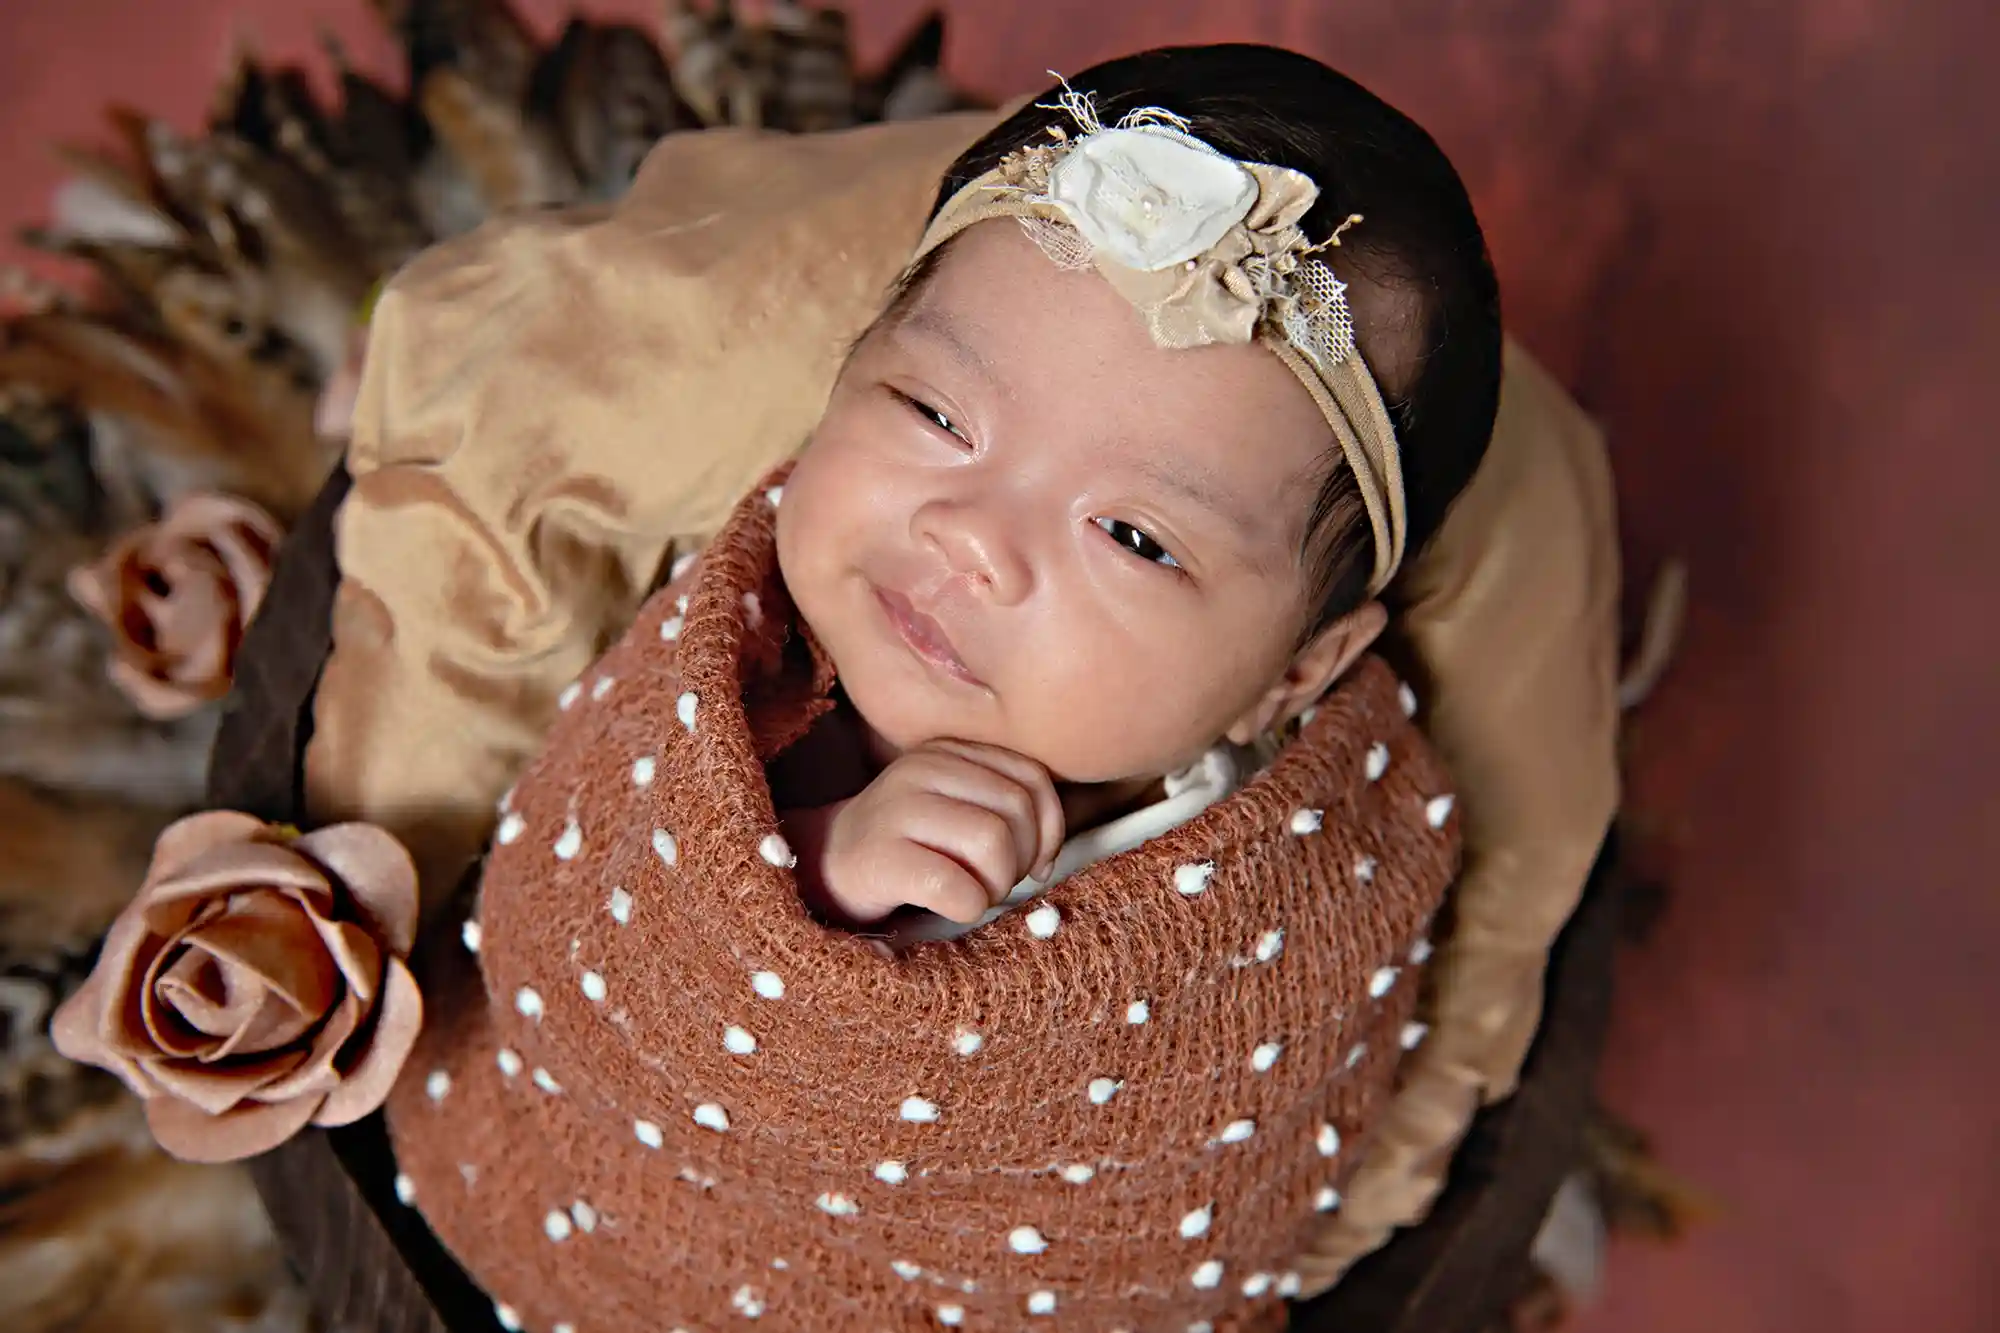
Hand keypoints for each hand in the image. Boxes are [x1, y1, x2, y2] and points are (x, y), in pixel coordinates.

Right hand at [786, 740, 1065, 926]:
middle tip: (992, 882)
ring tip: (972, 893)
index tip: (1033, 863)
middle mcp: (923, 769)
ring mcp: (898, 809)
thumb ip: (1002, 809)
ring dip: (995, 885)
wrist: (822, 868)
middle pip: (1017, 811)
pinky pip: (956, 887)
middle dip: (1019, 860)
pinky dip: (968, 907)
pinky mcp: (880, 856)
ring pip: (994, 844)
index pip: (1032, 779)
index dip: (1048, 829)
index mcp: (949, 751)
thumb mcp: (956, 811)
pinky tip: (949, 908)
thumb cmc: (908, 848)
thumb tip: (1047, 856)